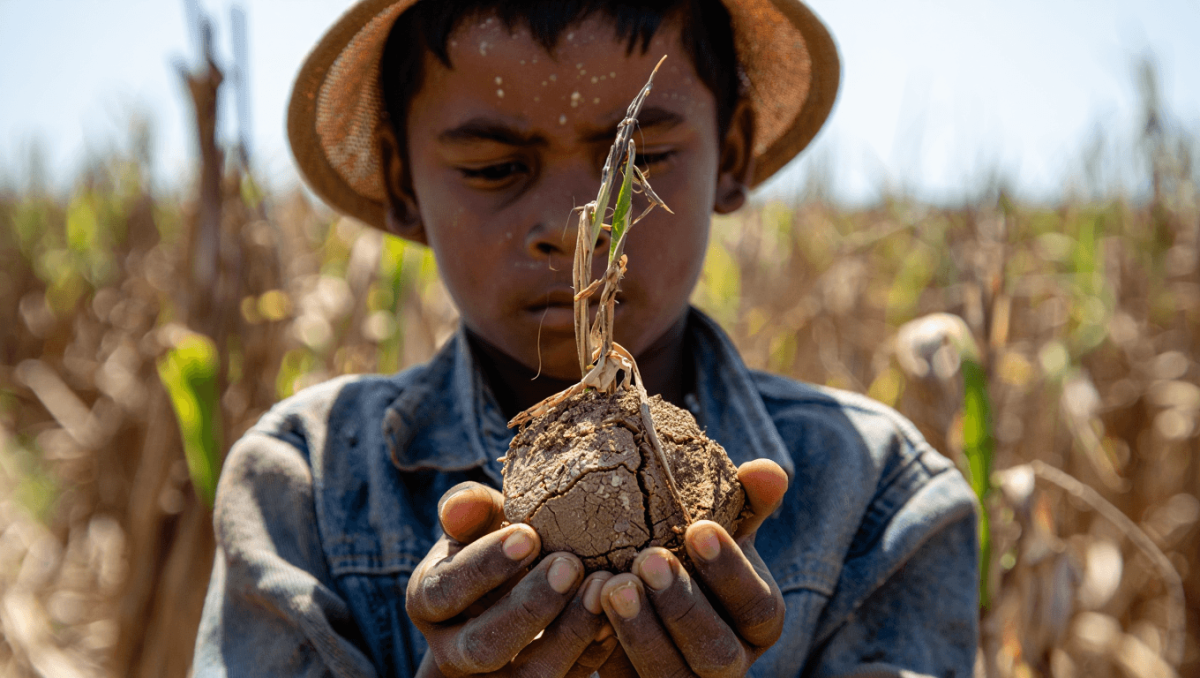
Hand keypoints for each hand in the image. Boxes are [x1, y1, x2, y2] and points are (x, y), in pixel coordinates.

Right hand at [408, 482, 618, 676]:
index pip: (444, 591)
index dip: (484, 566)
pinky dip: (594, 648)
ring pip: (531, 676)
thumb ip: (469, 510)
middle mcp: (453, 652)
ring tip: (600, 587)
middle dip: (528, 607)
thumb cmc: (494, 544)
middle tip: (570, 564)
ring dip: (570, 633)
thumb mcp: (477, 523)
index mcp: (428, 602)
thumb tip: (461, 504)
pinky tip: (614, 613)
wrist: (516, 582)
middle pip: (482, 646)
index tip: (528, 535)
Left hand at [596, 459, 788, 676]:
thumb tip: (768, 471)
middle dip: (682, 606)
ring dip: (640, 631)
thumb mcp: (718, 526)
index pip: (757, 606)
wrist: (643, 585)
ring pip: (670, 676)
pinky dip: (604, 649)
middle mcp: (729, 662)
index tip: (697, 527)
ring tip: (611, 585)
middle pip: (717, 652)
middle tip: (647, 559)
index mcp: (758, 621)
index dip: (730, 570)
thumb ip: (745, 501)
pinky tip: (584, 610)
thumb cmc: (690, 551)